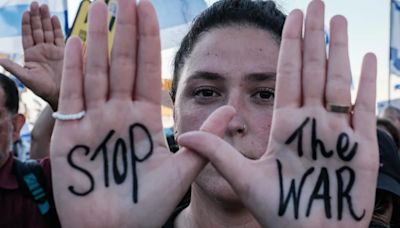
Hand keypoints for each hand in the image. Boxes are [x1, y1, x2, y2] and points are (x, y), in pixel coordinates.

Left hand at [0, 2, 63, 110]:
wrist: (62, 95)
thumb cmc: (44, 90)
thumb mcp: (27, 79)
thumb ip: (14, 68)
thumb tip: (0, 61)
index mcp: (31, 55)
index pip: (28, 36)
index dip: (26, 24)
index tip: (25, 13)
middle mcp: (42, 51)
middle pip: (38, 30)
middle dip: (36, 17)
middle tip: (35, 3)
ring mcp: (53, 51)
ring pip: (49, 31)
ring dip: (46, 19)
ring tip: (44, 6)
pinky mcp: (65, 53)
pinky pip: (60, 37)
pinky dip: (57, 28)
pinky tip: (54, 18)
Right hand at [50, 0, 226, 226]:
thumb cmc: (147, 207)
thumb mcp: (182, 172)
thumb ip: (207, 142)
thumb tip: (233, 109)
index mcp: (144, 119)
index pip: (146, 70)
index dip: (147, 40)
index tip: (148, 8)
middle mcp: (119, 114)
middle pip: (120, 63)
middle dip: (123, 30)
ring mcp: (94, 121)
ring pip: (95, 72)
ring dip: (96, 40)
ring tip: (99, 7)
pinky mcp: (71, 135)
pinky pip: (72, 96)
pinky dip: (74, 70)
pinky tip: (76, 44)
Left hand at [178, 1, 377, 226]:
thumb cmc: (278, 212)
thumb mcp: (243, 178)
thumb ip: (217, 154)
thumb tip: (183, 136)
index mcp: (284, 125)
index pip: (285, 75)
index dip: (289, 46)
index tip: (291, 16)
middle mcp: (310, 122)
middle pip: (311, 69)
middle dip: (314, 36)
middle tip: (318, 1)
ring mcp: (336, 132)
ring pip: (337, 81)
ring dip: (338, 49)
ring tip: (339, 18)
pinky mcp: (361, 147)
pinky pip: (363, 108)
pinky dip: (366, 83)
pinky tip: (367, 57)